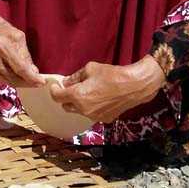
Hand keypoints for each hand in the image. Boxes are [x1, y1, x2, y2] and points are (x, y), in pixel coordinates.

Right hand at [0, 4, 44, 87]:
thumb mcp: (18, 36)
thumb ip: (25, 55)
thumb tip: (33, 71)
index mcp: (2, 46)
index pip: (20, 68)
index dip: (32, 78)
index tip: (41, 82)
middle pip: (14, 78)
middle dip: (28, 82)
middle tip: (38, 82)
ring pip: (9, 81)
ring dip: (21, 82)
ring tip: (30, 79)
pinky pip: (2, 79)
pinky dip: (12, 79)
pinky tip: (18, 76)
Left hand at [49, 56, 165, 123]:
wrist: (134, 86)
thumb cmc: (112, 75)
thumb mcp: (90, 69)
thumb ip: (75, 77)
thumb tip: (66, 81)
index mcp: (78, 96)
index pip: (57, 97)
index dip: (54, 91)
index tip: (55, 86)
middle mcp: (84, 109)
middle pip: (66, 106)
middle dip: (66, 98)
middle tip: (71, 88)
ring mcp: (94, 116)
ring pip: (79, 111)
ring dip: (79, 103)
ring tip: (88, 92)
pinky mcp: (104, 119)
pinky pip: (92, 114)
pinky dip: (91, 107)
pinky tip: (99, 98)